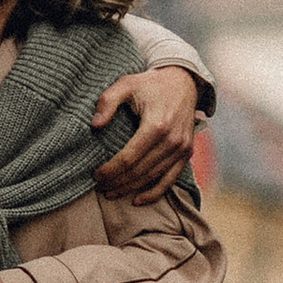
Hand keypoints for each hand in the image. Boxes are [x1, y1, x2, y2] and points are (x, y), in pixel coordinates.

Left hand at [93, 65, 199, 202]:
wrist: (183, 82)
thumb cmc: (150, 84)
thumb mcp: (126, 84)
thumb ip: (107, 101)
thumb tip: (95, 125)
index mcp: (156, 125)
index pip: (128, 157)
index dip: (110, 170)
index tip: (95, 175)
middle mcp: (172, 140)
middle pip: (139, 171)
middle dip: (117, 182)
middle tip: (99, 187)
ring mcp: (182, 148)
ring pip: (153, 177)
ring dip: (131, 189)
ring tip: (111, 193)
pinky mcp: (187, 153)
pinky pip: (171, 179)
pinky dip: (155, 192)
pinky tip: (138, 200)